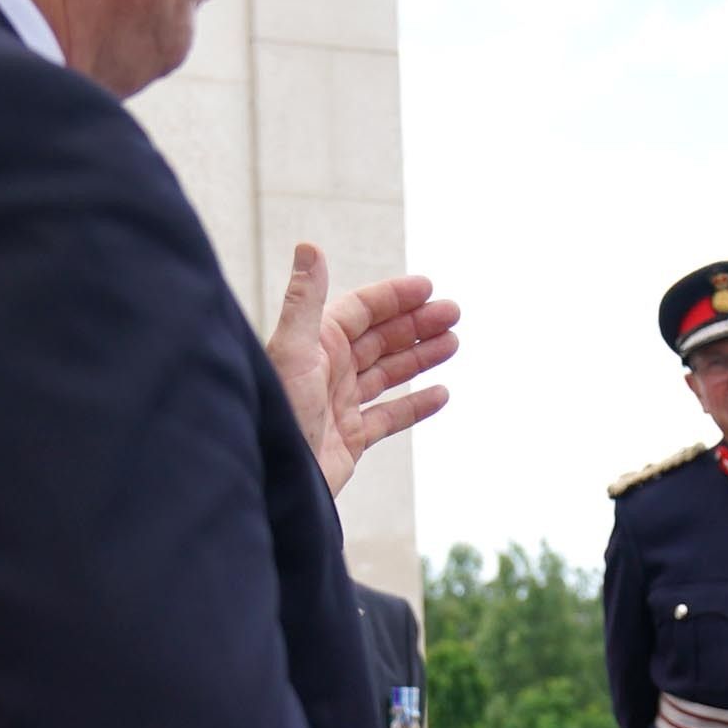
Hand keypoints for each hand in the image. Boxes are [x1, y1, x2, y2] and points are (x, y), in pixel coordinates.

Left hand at [266, 242, 460, 495]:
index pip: (360, 311)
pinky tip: (440, 394)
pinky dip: (415, 405)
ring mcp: (340, 405)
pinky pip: (389, 417)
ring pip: (387, 374)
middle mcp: (327, 371)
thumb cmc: (277, 414)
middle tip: (453, 314)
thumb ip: (305, 300)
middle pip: (379, 339)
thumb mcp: (293, 351)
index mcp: (314, 345)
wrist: (274, 481)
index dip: (393, 298)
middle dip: (416, 324)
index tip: (429, 288)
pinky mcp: (349, 440)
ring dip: (420, 356)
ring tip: (452, 344)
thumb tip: (310, 246)